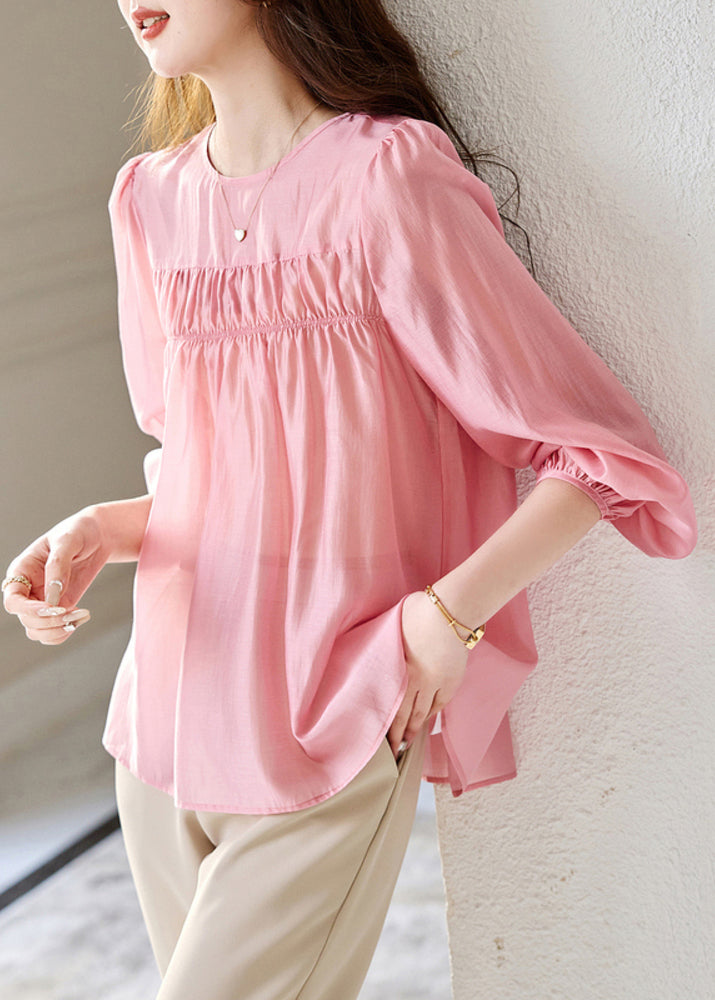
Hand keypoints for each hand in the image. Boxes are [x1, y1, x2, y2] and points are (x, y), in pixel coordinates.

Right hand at [2, 506, 108, 644]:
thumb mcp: (67, 541)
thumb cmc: (78, 531)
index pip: (13, 601)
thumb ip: (58, 565)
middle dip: (49, 622)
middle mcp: (28, 589)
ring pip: (37, 631)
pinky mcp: (60, 607)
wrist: (98, 536)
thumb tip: (53, 595)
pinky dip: (66, 631)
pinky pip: (54, 631)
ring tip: (80, 615)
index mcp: (22, 571)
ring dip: (58, 631)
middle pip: (26, 620)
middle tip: (72, 612)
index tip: (52, 608)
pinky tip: (82, 617)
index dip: (29, 610)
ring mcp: (43, 601)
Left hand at [387, 589, 468, 757]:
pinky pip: (440, 702)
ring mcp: (435, 682)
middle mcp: (414, 679)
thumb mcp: (393, 625)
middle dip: (397, 735)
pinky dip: (433, 714)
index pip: (388, 703)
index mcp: (397, 667)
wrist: (452, 612)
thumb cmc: (420, 611)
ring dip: (415, 728)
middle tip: (392, 751)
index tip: (379, 737)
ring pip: (423, 712)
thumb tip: (376, 646)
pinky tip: (428, 721)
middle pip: (404, 713)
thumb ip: (387, 643)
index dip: (384, 722)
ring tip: (408, 742)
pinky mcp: (451, 680)